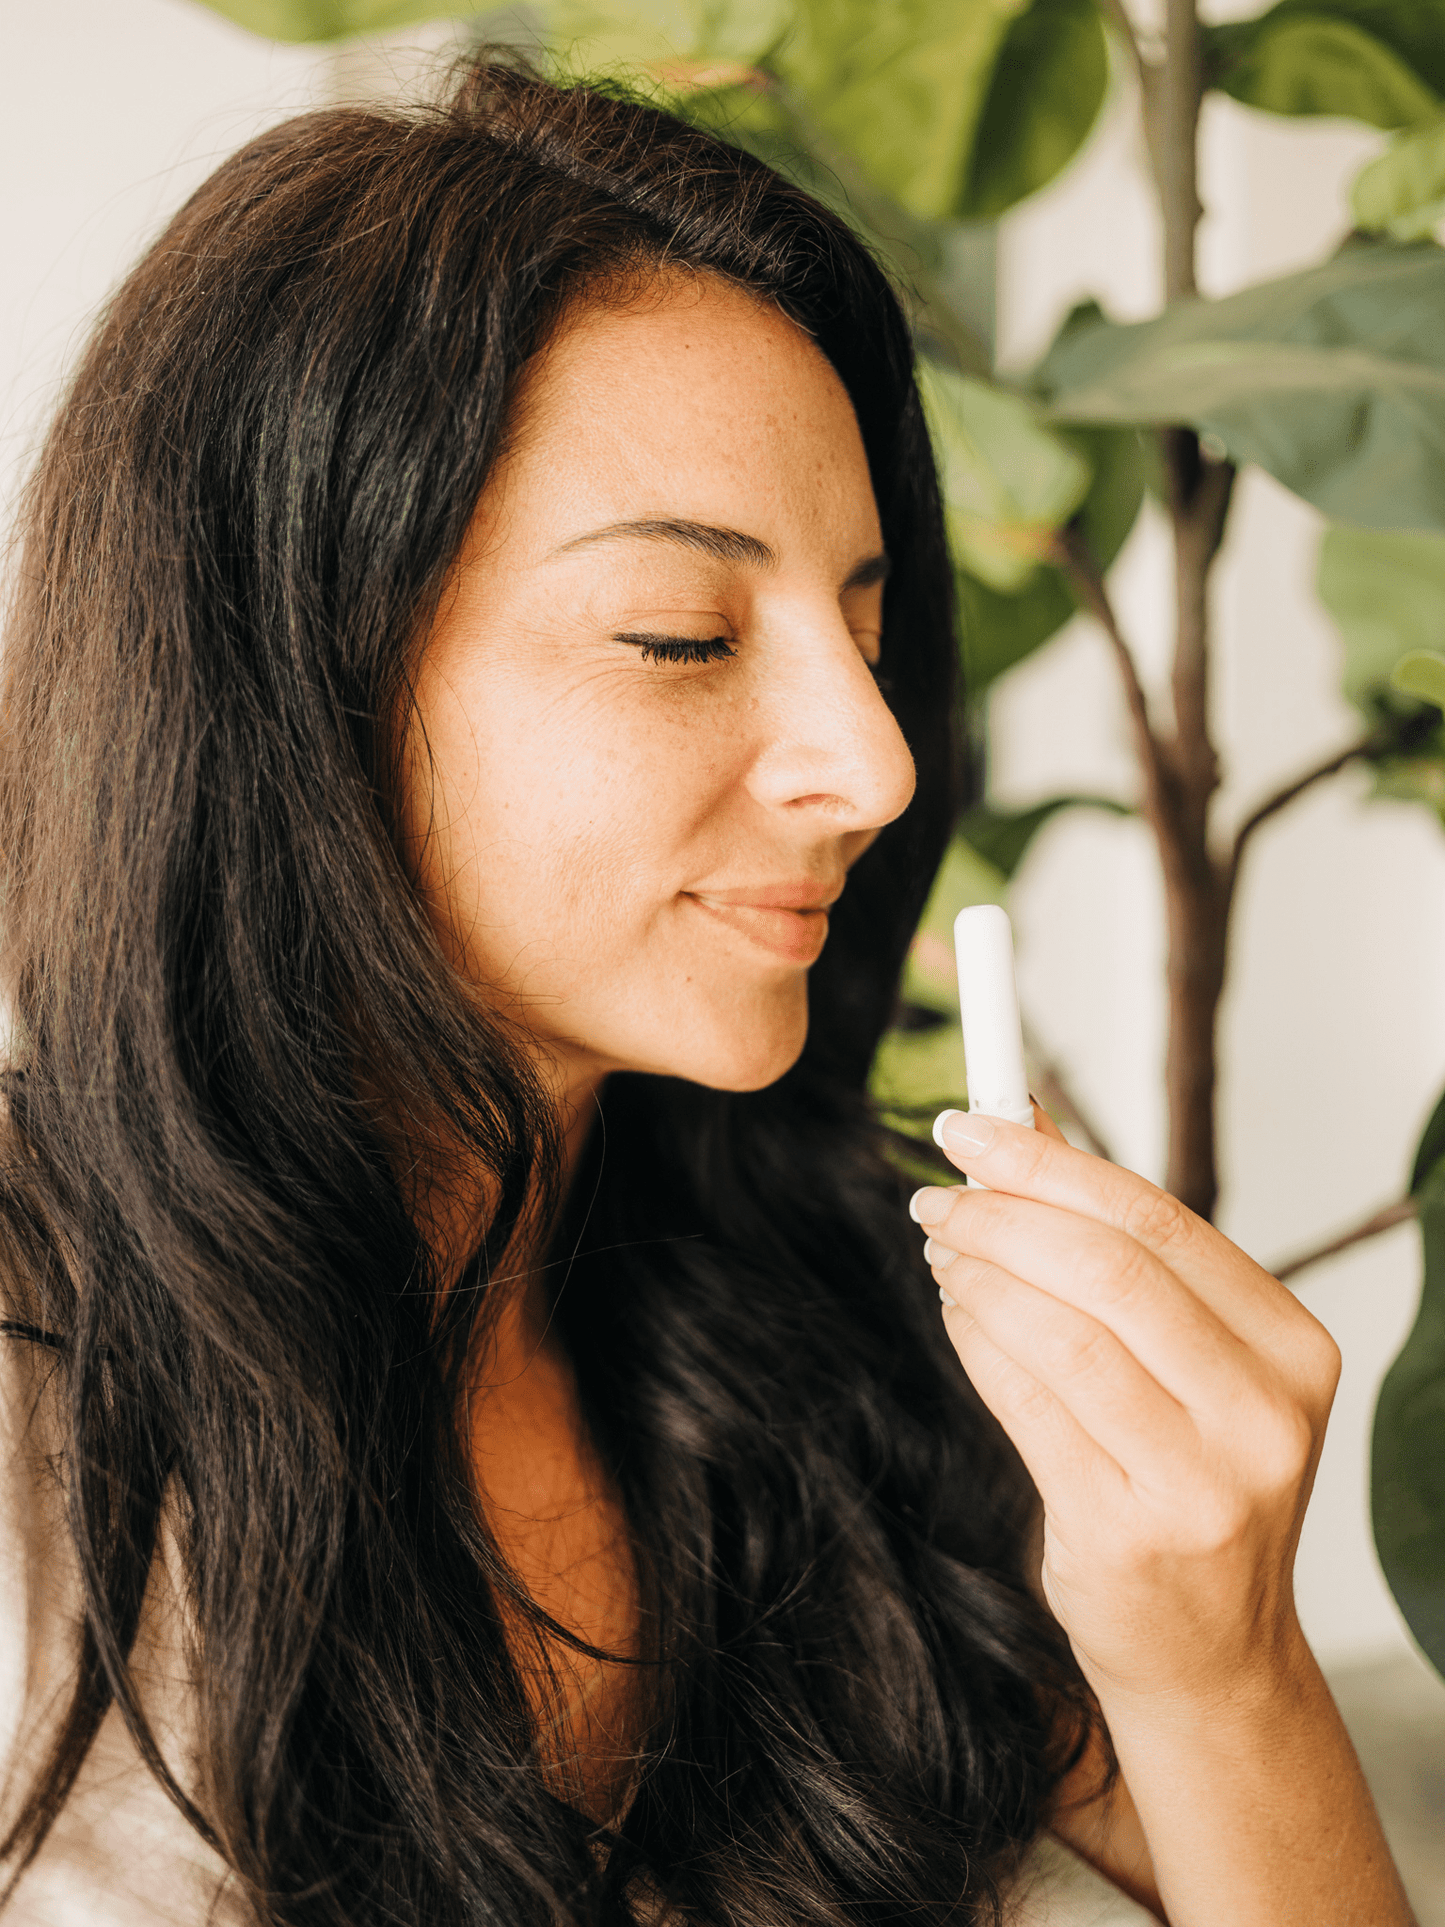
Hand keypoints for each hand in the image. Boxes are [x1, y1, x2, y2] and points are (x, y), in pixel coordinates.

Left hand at [910, 1105, 1340, 1712]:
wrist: (1209, 1650)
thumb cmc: (1190, 1481)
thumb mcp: (1191, 1360)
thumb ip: (1121, 1247)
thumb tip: (1026, 1122)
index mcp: (1293, 1347)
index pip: (1158, 1220)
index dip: (1050, 1162)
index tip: (973, 1126)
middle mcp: (1264, 1411)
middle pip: (1108, 1268)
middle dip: (1003, 1214)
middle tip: (938, 1194)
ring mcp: (1202, 1479)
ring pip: (1059, 1332)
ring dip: (978, 1275)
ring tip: (940, 1250)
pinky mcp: (1126, 1530)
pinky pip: (1026, 1402)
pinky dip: (975, 1340)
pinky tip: (956, 1313)